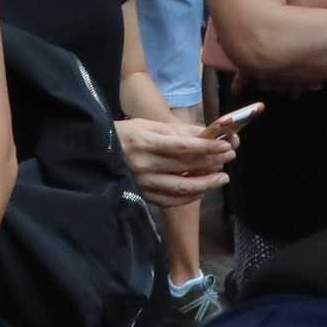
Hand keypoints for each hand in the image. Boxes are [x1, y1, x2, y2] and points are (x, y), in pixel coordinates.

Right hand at [118, 115, 234, 209]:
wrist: (96, 155)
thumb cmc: (123, 135)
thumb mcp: (148, 125)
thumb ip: (177, 131)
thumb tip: (206, 133)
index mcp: (145, 143)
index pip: (183, 147)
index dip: (207, 148)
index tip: (226, 145)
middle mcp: (144, 166)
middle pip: (186, 167)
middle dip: (212, 162)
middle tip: (229, 157)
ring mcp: (143, 184)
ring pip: (182, 188)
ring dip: (206, 184)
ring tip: (222, 178)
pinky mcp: (143, 196)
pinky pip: (171, 200)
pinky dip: (189, 196)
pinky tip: (201, 189)